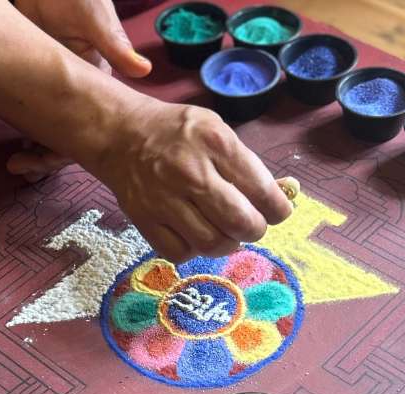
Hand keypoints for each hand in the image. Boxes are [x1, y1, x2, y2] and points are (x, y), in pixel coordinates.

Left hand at [9, 0, 151, 180]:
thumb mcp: (93, 15)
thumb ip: (113, 43)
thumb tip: (143, 70)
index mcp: (98, 79)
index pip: (92, 126)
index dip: (73, 148)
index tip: (49, 160)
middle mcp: (77, 88)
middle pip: (67, 133)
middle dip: (47, 155)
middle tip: (22, 166)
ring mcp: (51, 84)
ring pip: (45, 125)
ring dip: (33, 144)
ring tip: (16, 162)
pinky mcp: (26, 75)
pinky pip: (23, 107)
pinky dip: (18, 123)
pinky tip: (9, 137)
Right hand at [93, 98, 292, 261]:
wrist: (122, 135)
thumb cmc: (177, 132)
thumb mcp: (217, 130)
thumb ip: (247, 164)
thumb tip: (282, 196)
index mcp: (215, 143)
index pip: (262, 191)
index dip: (278, 210)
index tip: (277, 212)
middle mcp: (190, 172)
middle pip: (240, 223)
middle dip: (255, 230)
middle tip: (251, 225)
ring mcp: (164, 199)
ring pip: (211, 244)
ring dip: (227, 244)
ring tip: (226, 232)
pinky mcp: (144, 220)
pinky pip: (180, 253)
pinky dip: (194, 250)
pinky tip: (196, 234)